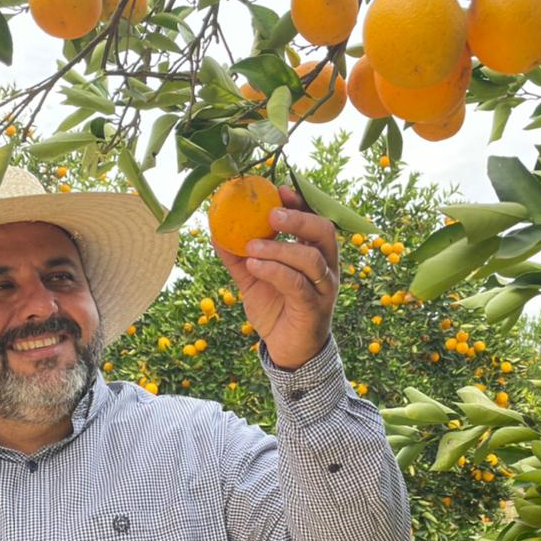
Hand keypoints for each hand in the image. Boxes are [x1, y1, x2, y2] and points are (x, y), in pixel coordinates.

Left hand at [213, 185, 337, 369]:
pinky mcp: (314, 308)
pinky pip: (298, 285)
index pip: (315, 219)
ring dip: (279, 248)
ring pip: (310, 259)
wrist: (287, 350)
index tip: (277, 190)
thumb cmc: (275, 309)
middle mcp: (326, 267)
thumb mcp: (252, 279)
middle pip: (324, 232)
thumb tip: (214, 229)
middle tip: (269, 214)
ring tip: (250, 247)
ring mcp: (323, 288)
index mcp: (315, 253)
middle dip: (298, 218)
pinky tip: (255, 265)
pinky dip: (275, 271)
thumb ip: (237, 255)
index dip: (300, 203)